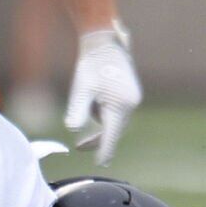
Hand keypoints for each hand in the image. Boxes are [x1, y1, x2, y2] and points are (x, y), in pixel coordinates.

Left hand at [64, 23, 141, 166]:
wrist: (104, 43)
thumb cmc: (91, 63)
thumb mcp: (81, 88)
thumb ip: (77, 109)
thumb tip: (73, 128)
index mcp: (121, 104)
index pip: (111, 134)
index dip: (104, 150)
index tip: (99, 164)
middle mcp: (131, 103)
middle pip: (114, 130)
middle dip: (98, 140)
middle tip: (79, 148)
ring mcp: (132, 99)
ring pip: (115, 122)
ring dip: (100, 127)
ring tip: (85, 115)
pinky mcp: (129, 95)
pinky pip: (117, 113)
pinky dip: (105, 117)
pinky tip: (93, 108)